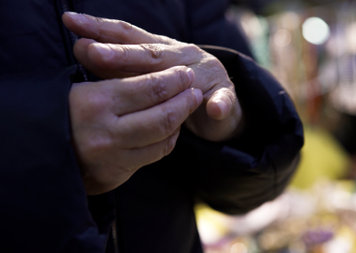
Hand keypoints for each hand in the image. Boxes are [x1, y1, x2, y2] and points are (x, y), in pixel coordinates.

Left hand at [62, 12, 243, 141]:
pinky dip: (220, 105)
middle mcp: (182, 57)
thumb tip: (82, 52)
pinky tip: (216, 110)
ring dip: (170, 79)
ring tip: (150, 84)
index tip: (72, 24)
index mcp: (161, 51)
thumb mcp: (150, 75)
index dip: (102, 30)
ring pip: (185, 75)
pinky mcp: (225, 97)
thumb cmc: (178, 88)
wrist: (220, 103)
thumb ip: (124, 66)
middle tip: (90, 52)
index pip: (129, 36)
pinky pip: (223, 101)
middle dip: (120, 54)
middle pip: (150, 54)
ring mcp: (206, 76)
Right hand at [70, 66, 201, 194]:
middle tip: (194, 90)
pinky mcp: (116, 174)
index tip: (185, 73)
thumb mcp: (86, 89)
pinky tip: (170, 128)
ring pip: (162, 138)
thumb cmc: (66, 112)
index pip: (150, 89)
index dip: (174, 80)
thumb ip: (120, 84)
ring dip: (180, 121)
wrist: (43, 150)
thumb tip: (166, 78)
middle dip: (184, 101)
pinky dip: (167, 139)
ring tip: (186, 106)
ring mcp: (111, 157)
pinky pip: (153, 155)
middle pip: (163, 116)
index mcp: (94, 102)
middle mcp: (105, 133)